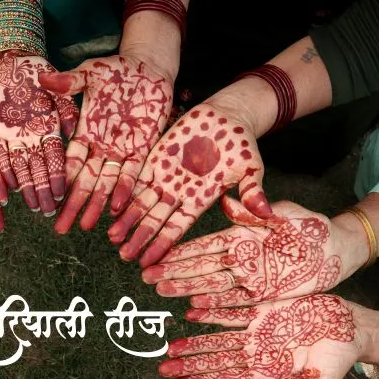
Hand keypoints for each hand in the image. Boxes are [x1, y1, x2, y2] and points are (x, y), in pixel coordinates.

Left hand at [0, 52, 78, 216]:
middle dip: (43, 192)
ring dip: (26, 189)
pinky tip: (7, 191)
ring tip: (31, 208)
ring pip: (20, 169)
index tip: (61, 193)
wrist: (8, 59)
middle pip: (39, 169)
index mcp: (50, 128)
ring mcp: (14, 139)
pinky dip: (2, 174)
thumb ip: (63, 105)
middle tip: (48, 213)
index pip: (56, 157)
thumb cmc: (35, 68)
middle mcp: (33, 138)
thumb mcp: (52, 82)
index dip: (58, 176)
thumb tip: (71, 129)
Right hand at [37, 56, 172, 232]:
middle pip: (85, 181)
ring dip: (97, 205)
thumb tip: (41, 79)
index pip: (69, 162)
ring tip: (86, 226)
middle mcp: (101, 147)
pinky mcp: (142, 149)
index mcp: (86, 131)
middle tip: (61, 228)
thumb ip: (69, 81)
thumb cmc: (117, 69)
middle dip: (73, 204)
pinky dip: (125, 189)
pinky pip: (132, 174)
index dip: (60, 181)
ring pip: (106, 183)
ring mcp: (121, 150)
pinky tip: (117, 208)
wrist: (149, 67)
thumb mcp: (91, 73)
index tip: (48, 199)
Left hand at [109, 101, 268, 267]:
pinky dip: (126, 191)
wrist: (228, 115)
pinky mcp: (157, 157)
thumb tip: (266, 214)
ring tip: (112, 237)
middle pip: (156, 220)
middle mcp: (180, 192)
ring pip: (143, 202)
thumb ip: (253, 191)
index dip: (163, 245)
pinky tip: (112, 206)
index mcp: (200, 199)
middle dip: (140, 238)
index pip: (178, 228)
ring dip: (128, 219)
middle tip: (124, 256)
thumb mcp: (251, 168)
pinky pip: (138, 177)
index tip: (149, 263)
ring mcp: (167, 175)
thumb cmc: (243, 144)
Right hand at [144, 198, 361, 314]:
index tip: (157, 254)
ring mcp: (249, 277)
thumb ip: (257, 211)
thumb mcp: (285, 214)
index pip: (205, 244)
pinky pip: (233, 302)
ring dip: (185, 288)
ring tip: (161, 291)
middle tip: (146, 277)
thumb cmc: (312, 226)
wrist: (338, 248)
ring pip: (211, 284)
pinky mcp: (262, 294)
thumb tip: (229, 204)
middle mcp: (240, 258)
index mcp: (242, 235)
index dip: (180, 250)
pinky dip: (213, 305)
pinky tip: (192, 308)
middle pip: (200, 266)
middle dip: (173, 271)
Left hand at [159, 294, 358, 378]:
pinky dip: (214, 311)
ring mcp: (260, 332)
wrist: (355, 327)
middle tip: (163, 369)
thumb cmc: (341, 360)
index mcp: (269, 374)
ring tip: (170, 347)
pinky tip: (192, 312)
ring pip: (219, 337)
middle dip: (190, 366)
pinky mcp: (266, 310)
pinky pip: (234, 311)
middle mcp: (258, 354)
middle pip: (217, 361)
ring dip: (195, 342)